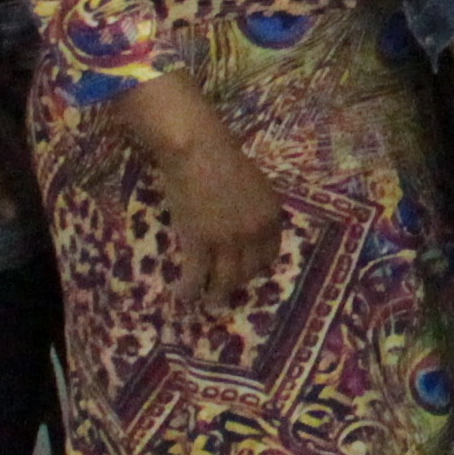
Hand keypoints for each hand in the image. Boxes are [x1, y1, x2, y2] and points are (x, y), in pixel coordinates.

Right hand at [147, 119, 287, 308]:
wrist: (197, 150)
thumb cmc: (221, 158)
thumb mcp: (253, 184)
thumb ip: (252, 208)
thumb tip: (243, 223)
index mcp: (271, 215)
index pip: (270, 253)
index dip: (257, 266)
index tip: (247, 272)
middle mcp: (254, 232)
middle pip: (249, 270)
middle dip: (237, 284)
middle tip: (226, 291)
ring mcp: (228, 240)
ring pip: (225, 280)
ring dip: (216, 295)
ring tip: (209, 304)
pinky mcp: (200, 242)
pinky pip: (196, 275)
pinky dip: (189, 289)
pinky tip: (183, 296)